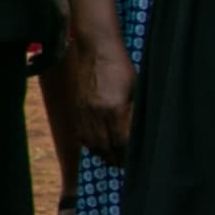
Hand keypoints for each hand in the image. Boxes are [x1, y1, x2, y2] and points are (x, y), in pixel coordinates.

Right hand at [60, 19, 135, 164]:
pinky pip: (82, 134)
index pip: (122, 141)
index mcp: (114, 108)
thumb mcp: (135, 90)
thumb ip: (134, 113)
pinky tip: (98, 147)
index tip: (136, 158)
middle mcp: (96, 113)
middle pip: (105, 147)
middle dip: (116, 159)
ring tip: (113, 160)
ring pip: (92, 143)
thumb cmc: (121, 67)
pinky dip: (91, 145)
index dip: (129, 153)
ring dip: (103, 154)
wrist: (96, 49)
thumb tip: (137, 134)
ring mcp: (83, 112)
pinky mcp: (76, 109)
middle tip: (125, 164)